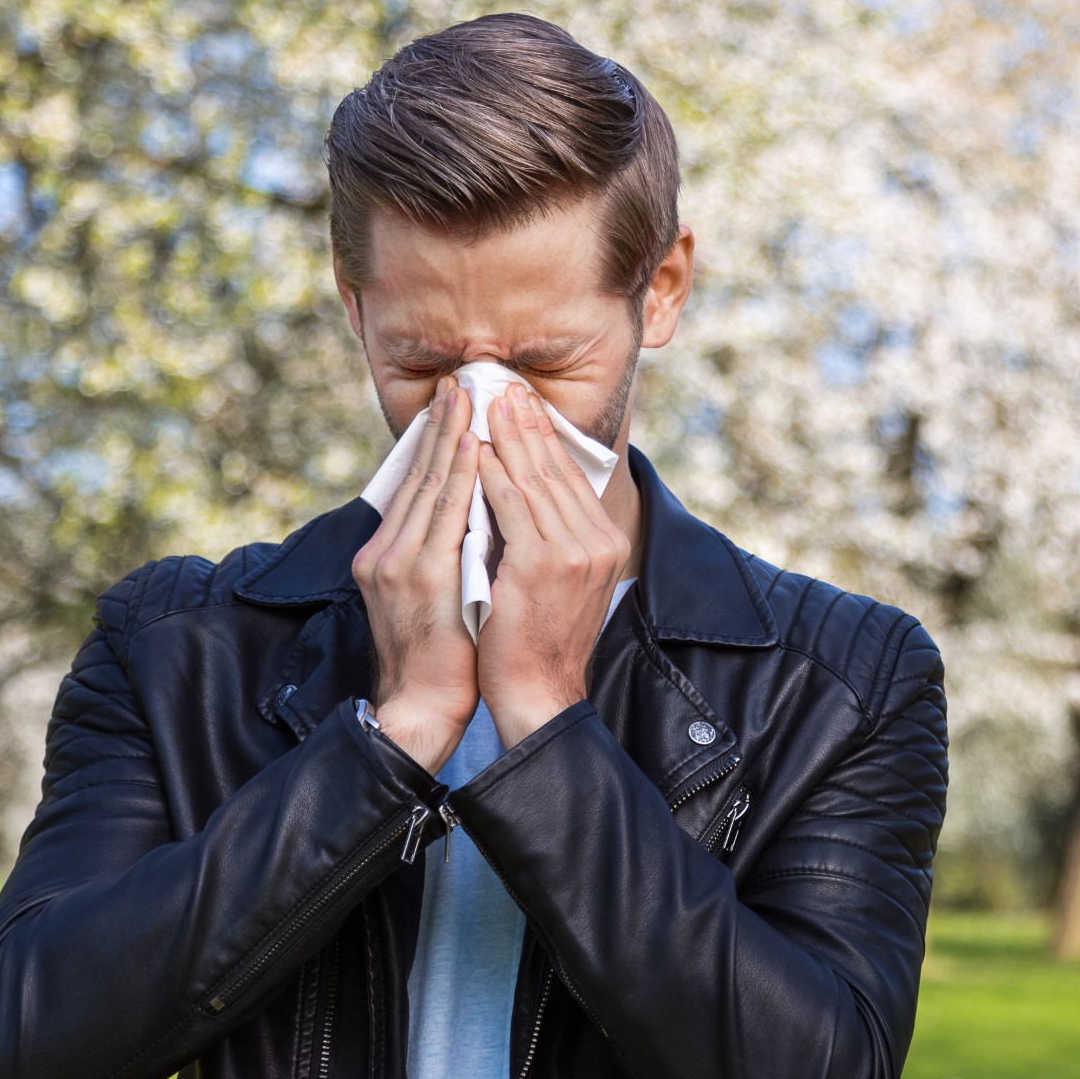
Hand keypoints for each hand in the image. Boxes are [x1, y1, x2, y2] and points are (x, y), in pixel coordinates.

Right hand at [350, 378, 479, 774]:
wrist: (421, 705)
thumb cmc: (437, 656)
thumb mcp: (431, 596)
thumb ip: (439, 555)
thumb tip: (468, 519)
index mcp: (385, 554)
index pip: (414, 485)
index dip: (434, 442)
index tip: (452, 405)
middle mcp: (385, 551)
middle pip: (416, 474)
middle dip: (440, 426)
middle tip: (459, 381)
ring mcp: (399, 561)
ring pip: (429, 484)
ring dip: (451, 437)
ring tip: (467, 397)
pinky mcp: (419, 575)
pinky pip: (445, 514)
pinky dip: (460, 476)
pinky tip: (476, 448)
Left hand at [476, 385, 632, 747]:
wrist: (538, 693)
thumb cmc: (538, 642)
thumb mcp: (560, 582)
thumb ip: (552, 539)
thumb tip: (522, 496)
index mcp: (605, 544)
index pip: (570, 478)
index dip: (544, 438)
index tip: (522, 404)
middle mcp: (598, 542)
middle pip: (555, 469)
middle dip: (526, 423)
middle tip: (502, 385)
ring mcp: (574, 551)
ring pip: (534, 479)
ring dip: (506, 436)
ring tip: (485, 403)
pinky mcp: (543, 563)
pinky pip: (512, 505)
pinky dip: (491, 473)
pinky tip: (474, 449)